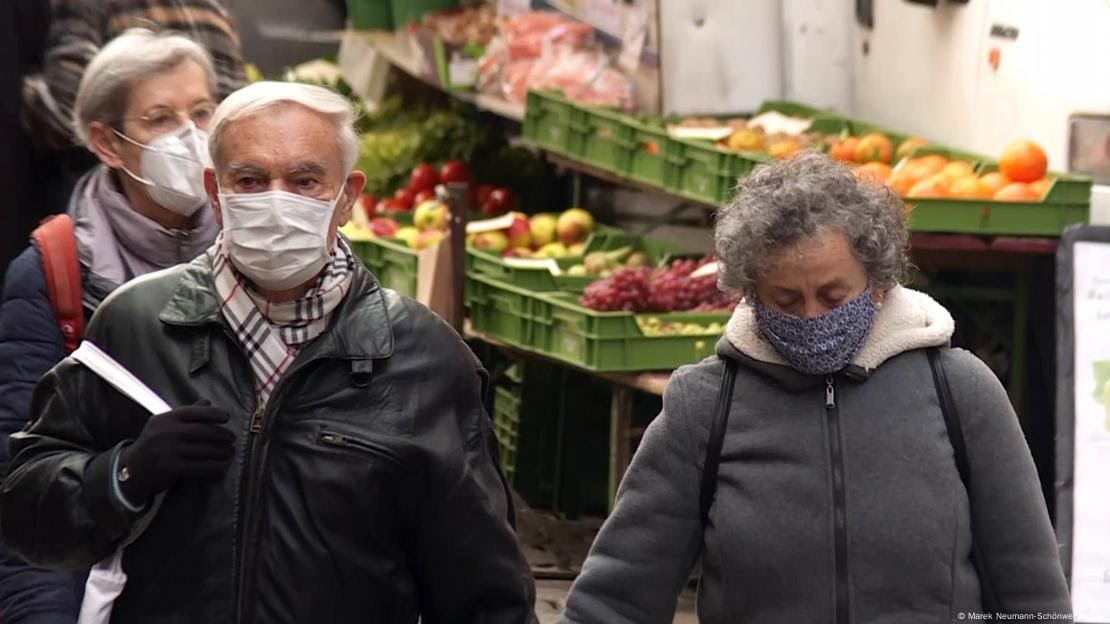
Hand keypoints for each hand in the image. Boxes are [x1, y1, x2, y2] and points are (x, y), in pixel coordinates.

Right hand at [118, 402, 234, 503]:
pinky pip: (200, 466)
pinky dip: (215, 466)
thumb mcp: (163, 426)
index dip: (213, 413)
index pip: (194, 412)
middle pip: (203, 431)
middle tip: (233, 438)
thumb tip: (207, 402)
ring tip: (231, 452)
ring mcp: (168, 451)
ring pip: (204, 450)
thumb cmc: (153, 445)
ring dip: (222, 452)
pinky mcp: (171, 468)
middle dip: (222, 435)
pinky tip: (223, 466)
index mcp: (165, 419)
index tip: (227, 417)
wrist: (130, 471)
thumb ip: (185, 415)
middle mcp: (166, 433)